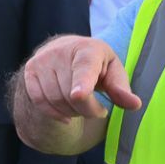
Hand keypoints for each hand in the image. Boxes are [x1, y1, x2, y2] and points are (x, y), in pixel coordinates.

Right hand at [19, 35, 140, 120]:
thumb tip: (134, 104)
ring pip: (56, 100)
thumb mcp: (113, 71)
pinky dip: (54, 113)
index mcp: (88, 49)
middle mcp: (61, 52)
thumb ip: (121, 89)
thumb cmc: (96, 64)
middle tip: (96, 108)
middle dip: (86, 109)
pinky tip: (65, 114)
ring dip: (71, 112)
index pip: (84, 69)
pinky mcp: (30, 70)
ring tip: (80, 104)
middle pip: (71, 95)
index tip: (79, 94)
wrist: (65, 49)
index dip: (82, 83)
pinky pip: (40, 101)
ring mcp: (42, 60)